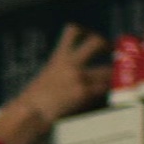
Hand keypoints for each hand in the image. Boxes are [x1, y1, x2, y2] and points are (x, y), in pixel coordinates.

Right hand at [0, 25, 114, 143]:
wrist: (30, 112)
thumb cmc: (33, 100)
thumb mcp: (45, 77)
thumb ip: (60, 72)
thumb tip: (73, 74)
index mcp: (59, 58)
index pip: (73, 32)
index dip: (84, 30)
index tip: (89, 35)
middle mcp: (71, 64)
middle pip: (96, 42)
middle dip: (106, 45)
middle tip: (110, 52)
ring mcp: (79, 77)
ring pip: (107, 70)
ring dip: (112, 76)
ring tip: (114, 80)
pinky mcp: (84, 93)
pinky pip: (103, 89)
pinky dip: (107, 92)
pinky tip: (107, 96)